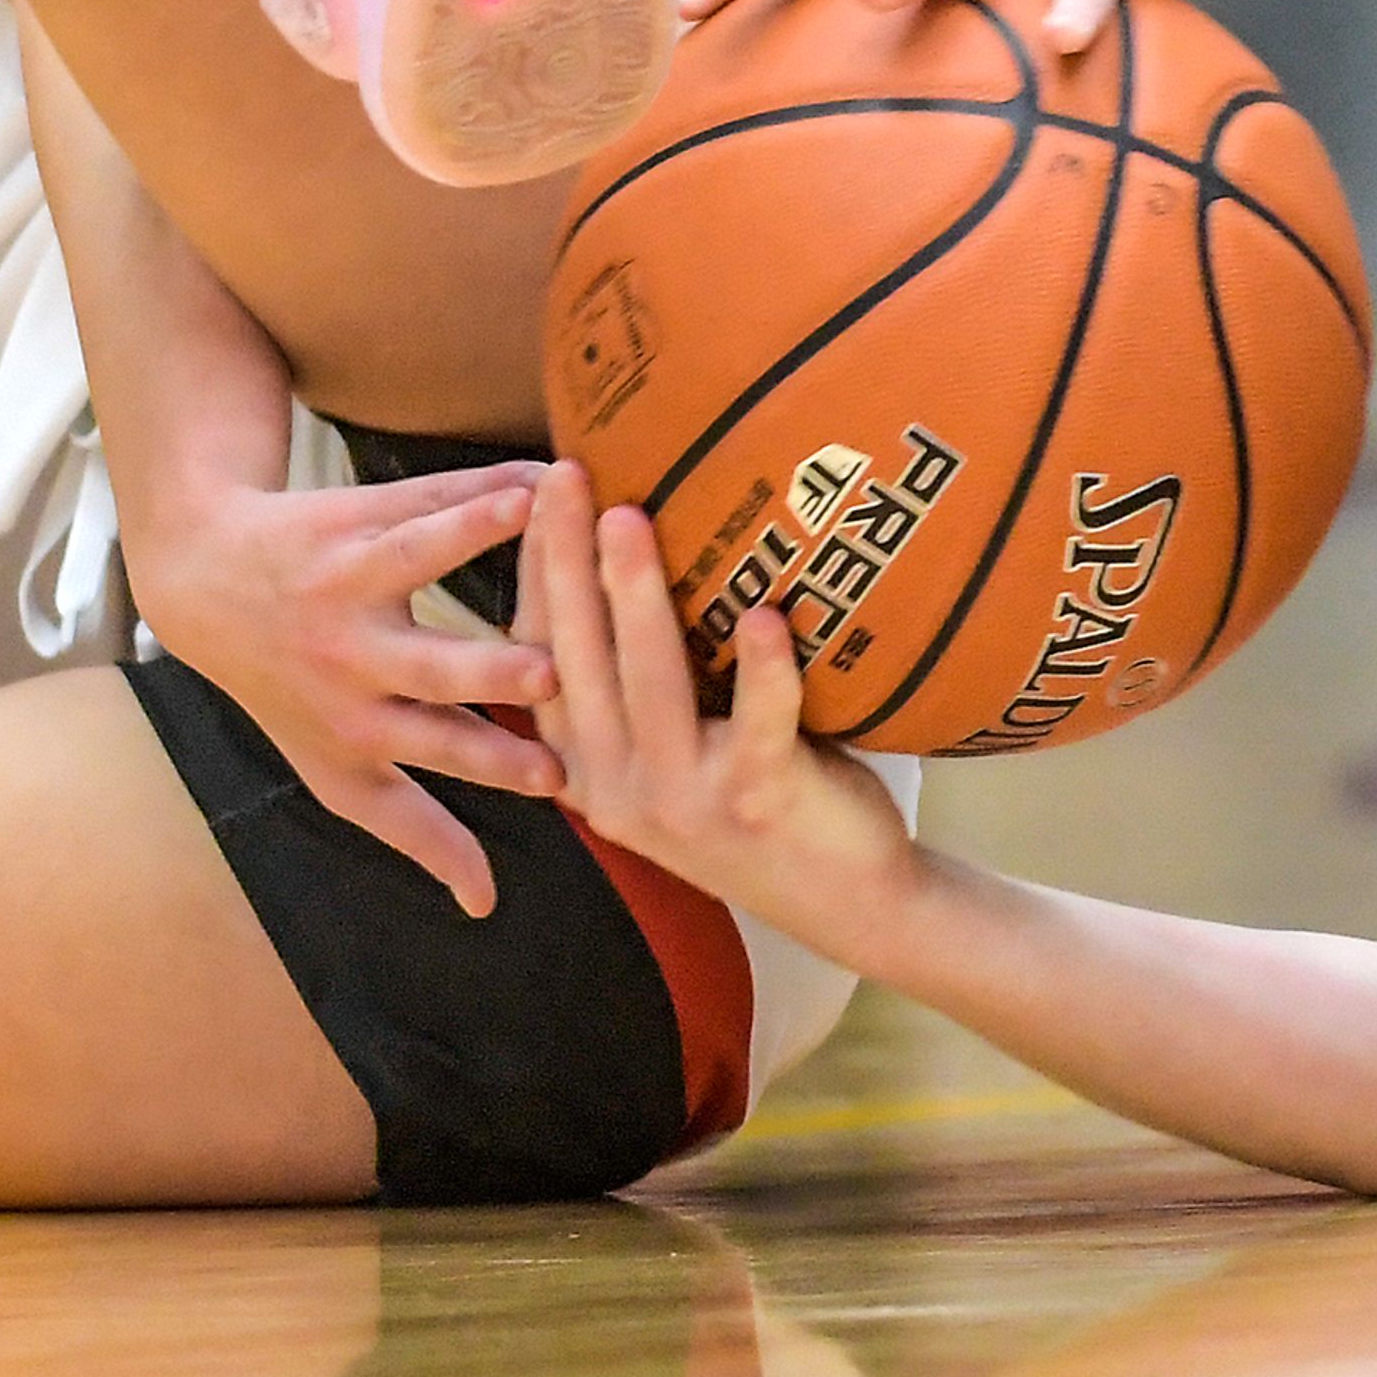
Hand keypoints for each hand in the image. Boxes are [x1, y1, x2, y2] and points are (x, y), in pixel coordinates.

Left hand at [131, 460, 560, 916]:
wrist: (204, 585)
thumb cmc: (294, 690)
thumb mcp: (341, 772)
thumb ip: (417, 828)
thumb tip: (482, 903)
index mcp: (356, 732)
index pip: (431, 759)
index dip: (490, 770)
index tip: (556, 779)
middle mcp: (347, 663)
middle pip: (426, 670)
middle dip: (484, 673)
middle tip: (546, 673)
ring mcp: (342, 586)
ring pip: (408, 560)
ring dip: (470, 534)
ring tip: (532, 513)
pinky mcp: (348, 520)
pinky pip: (416, 500)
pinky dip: (473, 486)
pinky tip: (528, 475)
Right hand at [517, 461, 919, 927]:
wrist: (846, 898)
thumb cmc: (758, 792)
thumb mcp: (673, 745)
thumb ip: (638, 679)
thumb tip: (622, 547)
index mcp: (585, 767)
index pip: (539, 658)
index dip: (534, 575)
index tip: (531, 494)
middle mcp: (616, 787)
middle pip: (578, 659)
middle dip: (566, 562)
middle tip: (565, 478)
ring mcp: (682, 801)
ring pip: (648, 685)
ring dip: (635, 597)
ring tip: (629, 519)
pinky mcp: (755, 803)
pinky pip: (757, 726)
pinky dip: (761, 670)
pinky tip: (761, 617)